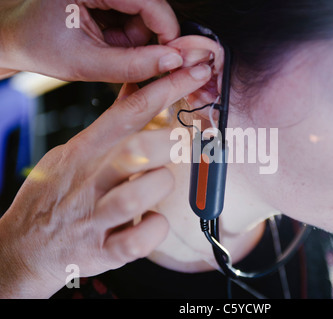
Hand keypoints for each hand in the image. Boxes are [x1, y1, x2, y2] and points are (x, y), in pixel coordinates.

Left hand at [0, 0, 182, 81]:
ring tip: (104, 49)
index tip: (173, 59)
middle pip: (150, 8)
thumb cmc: (40, 47)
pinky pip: (133, 16)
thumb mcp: (86, 64)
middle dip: (144, 39)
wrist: (17, 38)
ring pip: (144, 14)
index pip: (150, 1)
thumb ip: (133, 66)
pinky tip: (104, 41)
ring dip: (133, 39)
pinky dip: (125, 35)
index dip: (168, 32)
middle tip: (120, 56)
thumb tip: (173, 62)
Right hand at [0, 63, 211, 297]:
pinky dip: (154, 230)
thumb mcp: (72, 152)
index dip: (166, 90)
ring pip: (134, 196)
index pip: (128, 112)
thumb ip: (109, 126)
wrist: (22, 249)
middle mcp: (88, 182)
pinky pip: (135, 242)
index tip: (193, 76)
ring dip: (160, 186)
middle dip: (169, 142)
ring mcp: (93, 218)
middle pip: (134, 150)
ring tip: (160, 184)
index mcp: (84, 152)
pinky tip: (154, 221)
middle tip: (185, 142)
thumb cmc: (55, 198)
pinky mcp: (100, 252)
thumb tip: (139, 91)